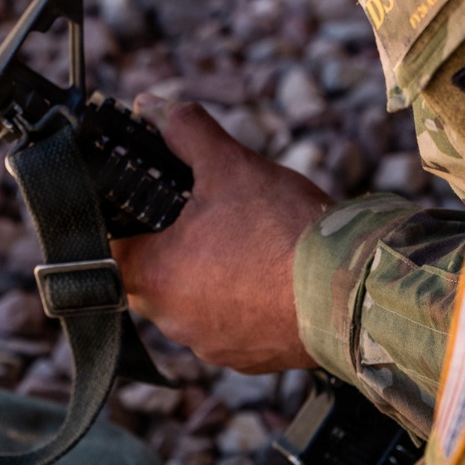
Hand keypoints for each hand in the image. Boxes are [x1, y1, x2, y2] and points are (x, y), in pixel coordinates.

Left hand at [113, 99, 329, 372]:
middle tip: (204, 212)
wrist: (353, 292)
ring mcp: (212, 346)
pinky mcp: (249, 359)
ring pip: (193, 300)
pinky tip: (268, 271)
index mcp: (154, 277)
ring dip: (209, 273)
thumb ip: (184, 130)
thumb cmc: (283, 230)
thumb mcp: (229, 164)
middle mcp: (173, 322)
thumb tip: (151, 105)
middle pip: (152, 273)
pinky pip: (230, 324)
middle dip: (172, 241)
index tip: (147, 199)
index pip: (111, 247)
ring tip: (244, 238)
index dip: (125, 217)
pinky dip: (242, 299)